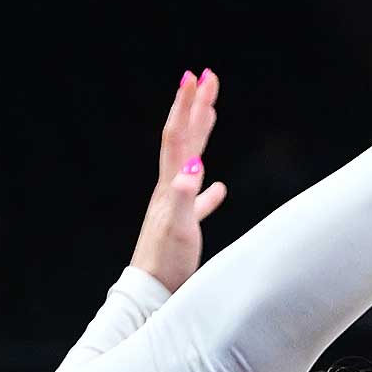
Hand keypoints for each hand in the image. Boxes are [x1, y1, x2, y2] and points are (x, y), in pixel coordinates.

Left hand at [129, 69, 226, 292]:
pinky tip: (219, 188)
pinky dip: (209, 191)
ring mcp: (175, 208)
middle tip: (206, 76)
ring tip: (210, 113)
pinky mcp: (183, 229)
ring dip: (201, 136)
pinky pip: (199, 202)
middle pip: (185, 140)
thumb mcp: (178, 227)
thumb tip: (194, 165)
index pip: (178, 136)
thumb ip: (186, 196)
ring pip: (191, 162)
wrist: (151, 296)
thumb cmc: (165, 264)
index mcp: (171, 186)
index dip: (187, 105)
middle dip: (196, 107)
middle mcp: (170, 191)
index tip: (196, 75)